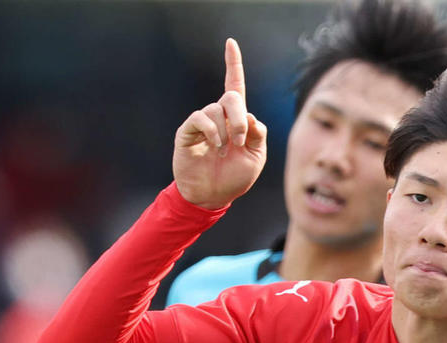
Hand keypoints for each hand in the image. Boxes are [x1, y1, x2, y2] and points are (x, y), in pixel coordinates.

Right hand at [174, 38, 267, 209]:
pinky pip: (201, 118)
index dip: (233, 64)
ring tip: (223, 151)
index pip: (235, 85)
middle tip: (240, 140)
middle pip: (231, 96)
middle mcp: (219, 116)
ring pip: (217, 110)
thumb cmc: (233, 178)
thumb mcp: (256, 158)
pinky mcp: (188, 131)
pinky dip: (212, 132)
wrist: (211, 196)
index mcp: (236, 120)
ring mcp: (203, 123)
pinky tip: (215, 147)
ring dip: (226, 132)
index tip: (230, 42)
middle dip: (240, 117)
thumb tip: (250, 116)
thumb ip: (258, 135)